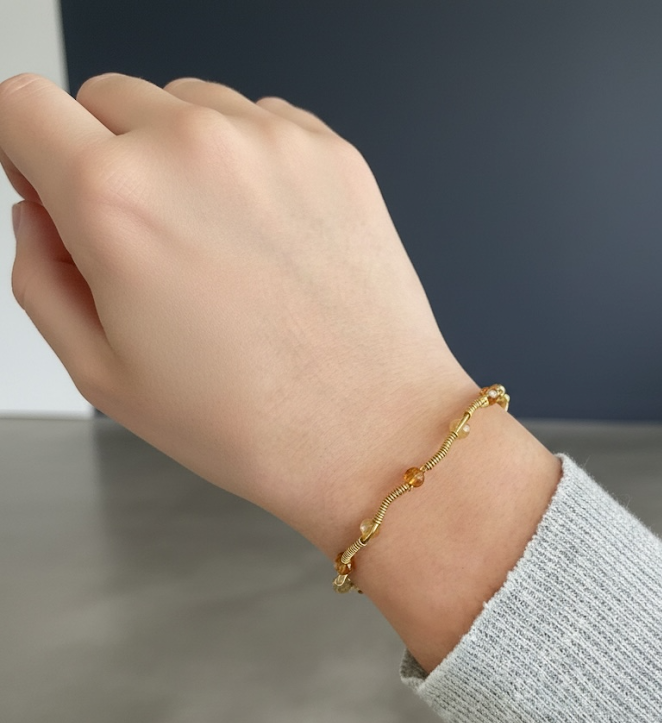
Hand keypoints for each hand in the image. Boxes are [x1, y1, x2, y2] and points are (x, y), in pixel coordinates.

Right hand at [0, 72, 473, 551]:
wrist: (372, 431)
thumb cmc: (254, 421)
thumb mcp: (103, 374)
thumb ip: (40, 276)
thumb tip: (37, 216)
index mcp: (118, 202)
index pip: (21, 105)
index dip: (26, 148)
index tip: (48, 179)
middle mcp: (195, 150)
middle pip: (103, 97)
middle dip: (103, 156)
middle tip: (145, 238)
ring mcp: (272, 143)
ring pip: (185, 105)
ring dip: (180, 155)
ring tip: (217, 245)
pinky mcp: (332, 152)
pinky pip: (259, 122)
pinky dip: (248, 162)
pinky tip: (267, 236)